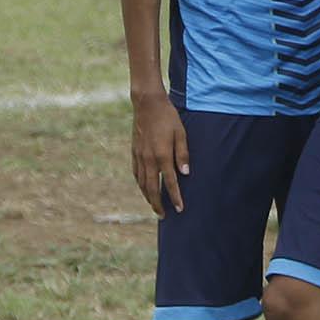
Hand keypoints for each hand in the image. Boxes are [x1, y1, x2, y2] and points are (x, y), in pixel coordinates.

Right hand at [130, 92, 189, 214]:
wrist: (147, 104)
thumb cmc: (168, 117)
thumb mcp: (181, 133)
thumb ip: (183, 154)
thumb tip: (185, 173)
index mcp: (162, 155)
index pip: (169, 183)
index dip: (175, 197)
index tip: (179, 209)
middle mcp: (149, 159)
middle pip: (152, 188)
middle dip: (158, 204)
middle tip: (164, 215)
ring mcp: (139, 156)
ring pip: (142, 183)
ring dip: (148, 197)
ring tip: (154, 206)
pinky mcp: (134, 152)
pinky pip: (136, 173)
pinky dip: (140, 184)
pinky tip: (144, 188)